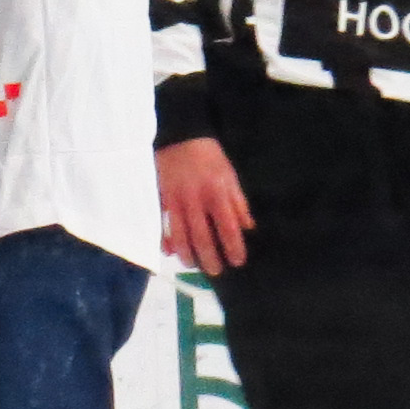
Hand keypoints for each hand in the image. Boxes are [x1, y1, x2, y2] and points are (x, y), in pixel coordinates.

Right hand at [158, 136, 251, 273]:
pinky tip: (169, 251)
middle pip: (201, 237)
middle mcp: (195, 200)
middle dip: (209, 258)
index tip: (237, 261)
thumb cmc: (210, 157)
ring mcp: (175, 201)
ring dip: (186, 254)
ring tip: (192, 264)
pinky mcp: (161, 199)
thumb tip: (247, 228)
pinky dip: (165, 240)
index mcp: (216, 193)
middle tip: (215, 271)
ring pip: (179, 234)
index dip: (233, 247)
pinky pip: (162, 224)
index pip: (227, 227)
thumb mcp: (230, 176)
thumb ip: (238, 203)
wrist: (180, 137)